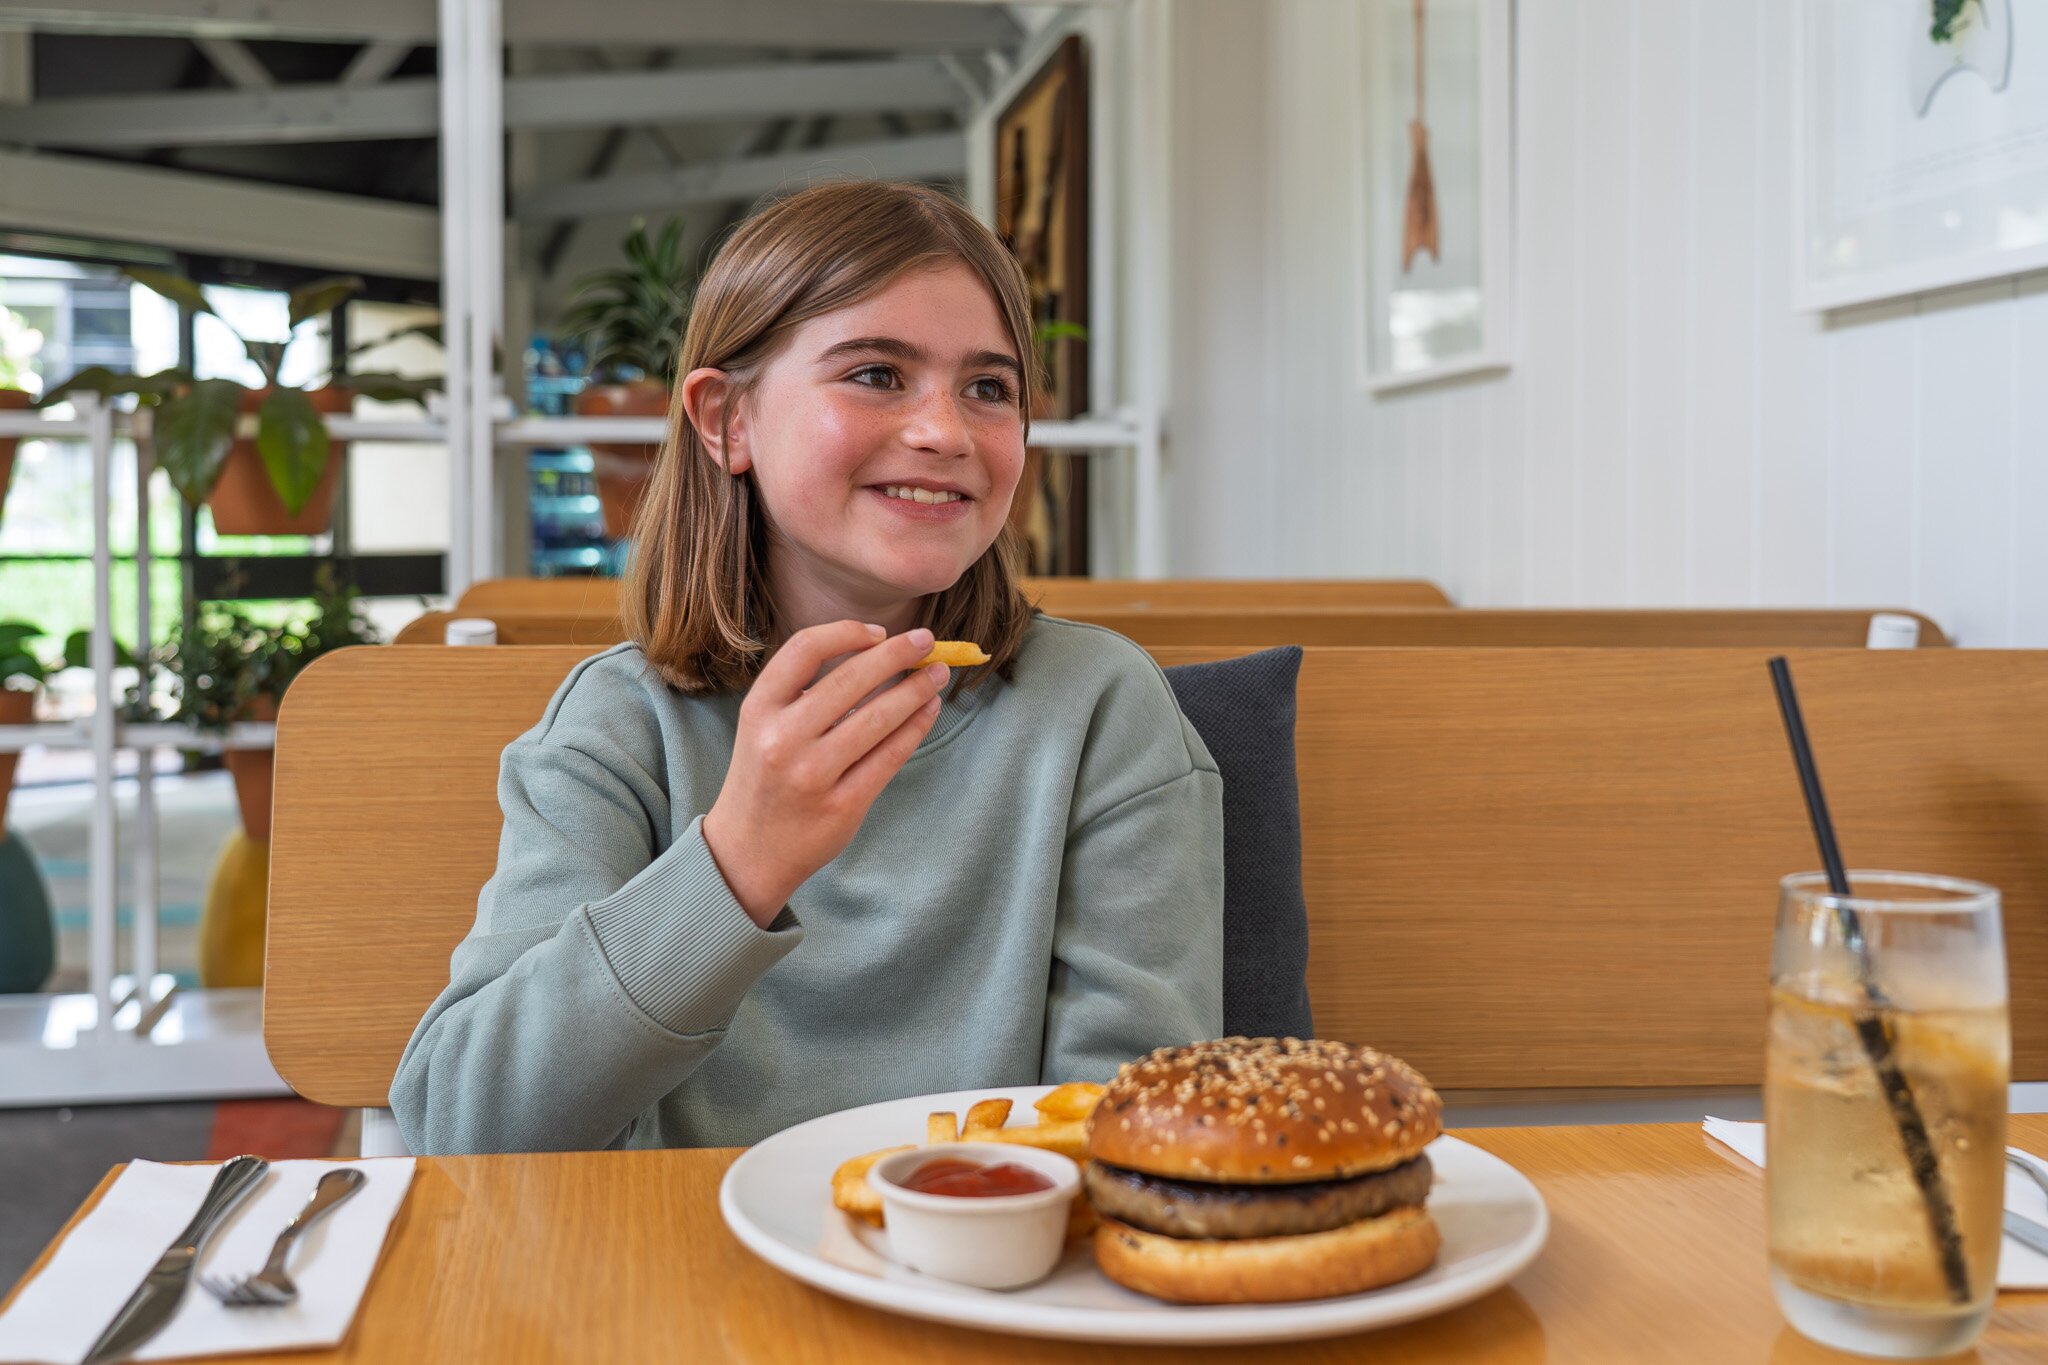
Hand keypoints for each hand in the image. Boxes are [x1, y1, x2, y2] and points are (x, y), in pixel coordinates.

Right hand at [702, 622, 949, 924]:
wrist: (746, 852)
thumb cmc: (764, 778)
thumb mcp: (762, 727)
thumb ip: (803, 693)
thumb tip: (877, 655)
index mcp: (759, 709)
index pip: (805, 650)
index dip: (847, 633)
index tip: (879, 633)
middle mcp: (782, 738)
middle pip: (851, 680)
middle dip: (896, 655)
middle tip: (926, 640)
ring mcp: (812, 774)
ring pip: (877, 718)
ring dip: (915, 690)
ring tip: (937, 674)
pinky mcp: (842, 805)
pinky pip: (889, 757)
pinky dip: (914, 727)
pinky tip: (928, 710)